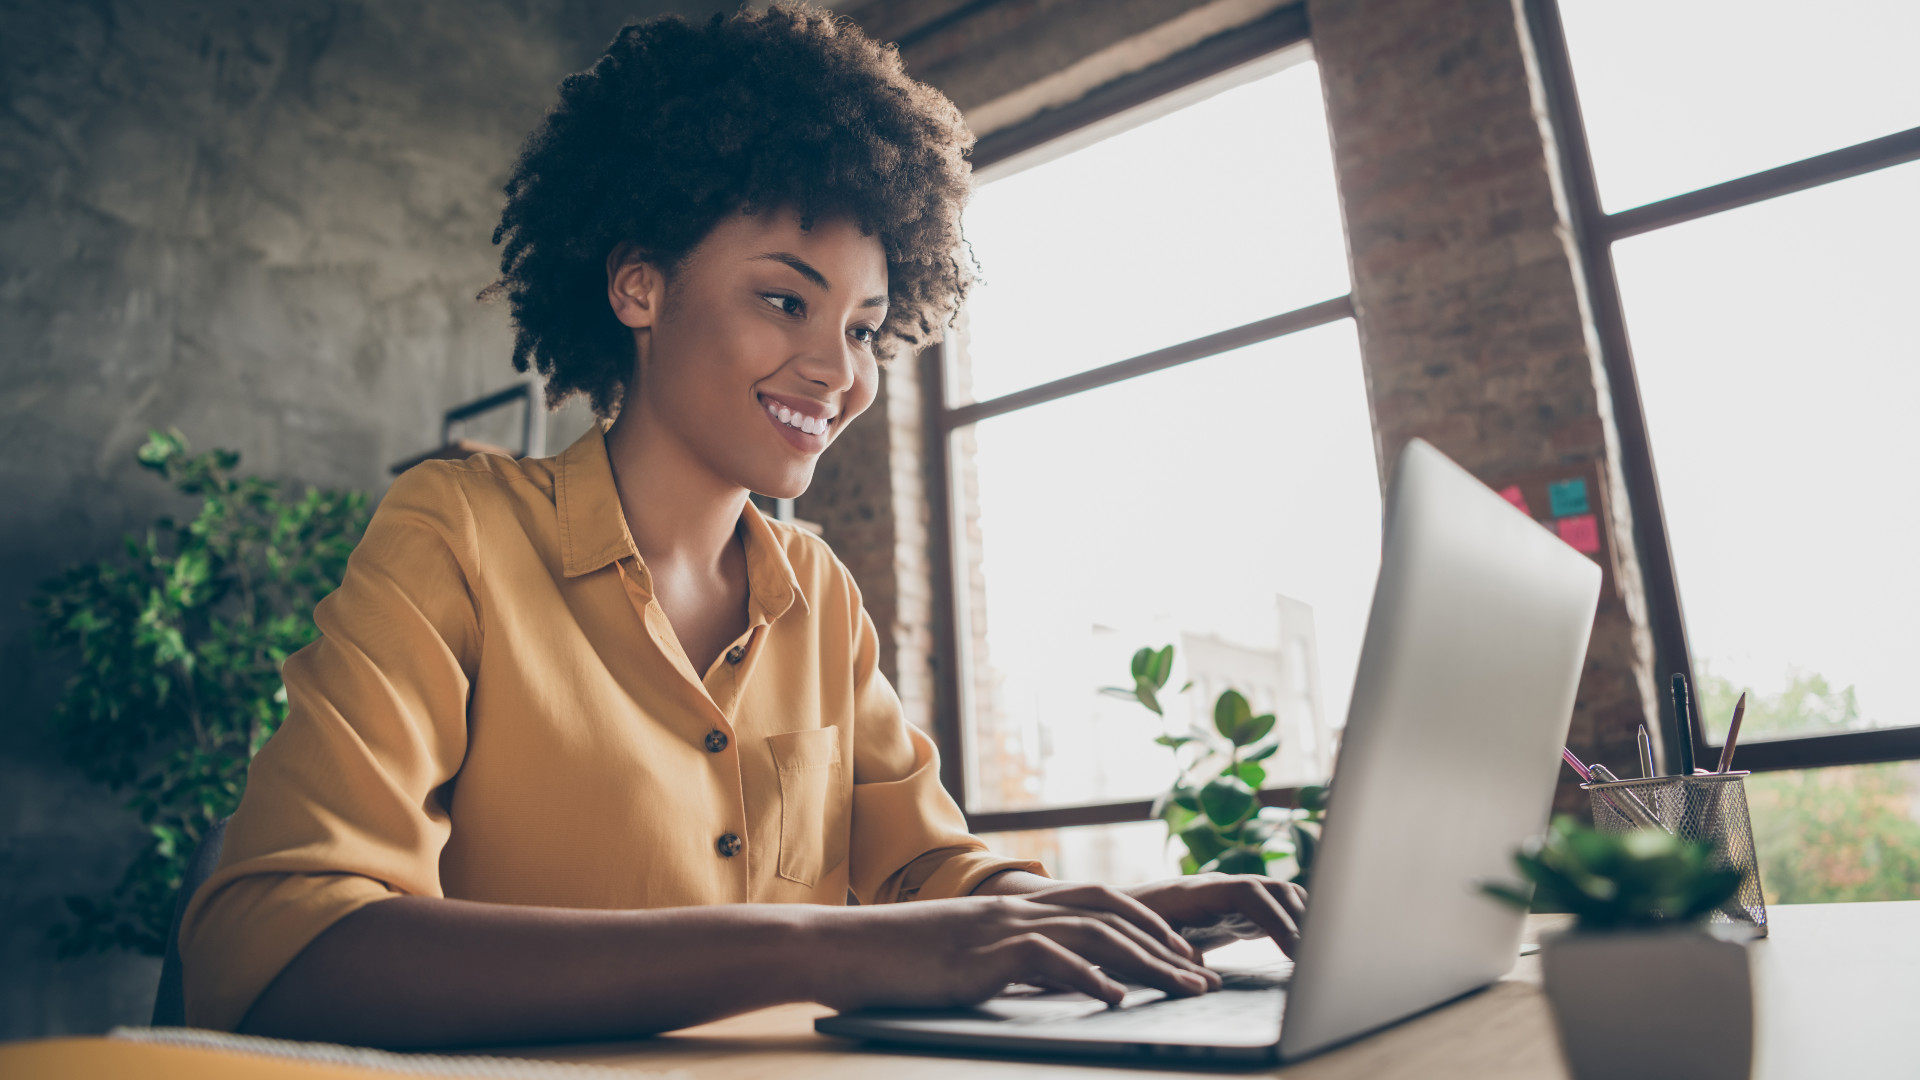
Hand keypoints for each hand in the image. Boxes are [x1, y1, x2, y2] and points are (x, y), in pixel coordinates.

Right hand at [809, 883, 1222, 1010]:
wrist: (845, 948)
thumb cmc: (899, 960)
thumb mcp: (966, 955)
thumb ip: (1009, 960)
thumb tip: (1049, 982)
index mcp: (1016, 906)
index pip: (1101, 902)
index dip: (1149, 924)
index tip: (1184, 954)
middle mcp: (1018, 908)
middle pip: (1112, 917)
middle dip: (1166, 947)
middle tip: (1205, 978)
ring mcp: (1002, 928)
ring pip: (1095, 935)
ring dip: (1148, 965)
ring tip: (1184, 992)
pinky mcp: (983, 955)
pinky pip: (1049, 961)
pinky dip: (1089, 979)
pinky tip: (1117, 1000)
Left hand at [1126, 873, 1308, 955]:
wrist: (1115, 915)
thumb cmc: (1125, 929)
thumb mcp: (1143, 942)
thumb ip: (1172, 955)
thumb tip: (1200, 971)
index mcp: (1197, 892)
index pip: (1248, 893)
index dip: (1276, 918)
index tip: (1295, 949)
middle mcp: (1220, 888)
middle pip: (1274, 889)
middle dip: (1302, 919)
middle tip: (1319, 958)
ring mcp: (1233, 898)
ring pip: (1281, 896)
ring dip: (1304, 919)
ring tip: (1321, 954)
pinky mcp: (1238, 913)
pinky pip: (1277, 910)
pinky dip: (1297, 924)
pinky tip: (1307, 951)